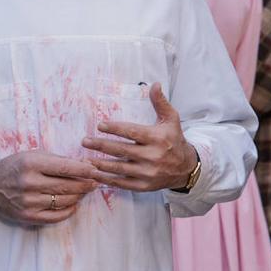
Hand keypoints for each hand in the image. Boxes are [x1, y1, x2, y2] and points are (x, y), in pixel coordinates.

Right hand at [0, 151, 97, 225]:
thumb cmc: (14, 167)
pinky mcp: (28, 216)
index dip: (84, 170)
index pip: (65, 168)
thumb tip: (86, 166)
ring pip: (64, 201)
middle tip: (95, 182)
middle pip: (67, 186)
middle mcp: (29, 183)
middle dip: (85, 184)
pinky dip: (69, 210)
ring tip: (85, 191)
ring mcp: (29, 202)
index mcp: (31, 164)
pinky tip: (74, 203)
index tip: (96, 170)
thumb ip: (59, 160)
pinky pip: (56, 216)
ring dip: (79, 196)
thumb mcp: (33, 155)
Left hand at [82, 83, 198, 191]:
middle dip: (100, 145)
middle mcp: (152, 156)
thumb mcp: (171, 120)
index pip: (132, 132)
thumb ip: (160, 102)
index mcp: (157, 138)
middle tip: (85, 141)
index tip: (100, 125)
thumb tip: (154, 84)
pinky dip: (107, 179)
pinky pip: (122, 183)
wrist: (185, 168)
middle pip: (121, 150)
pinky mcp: (144, 186)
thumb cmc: (174, 140)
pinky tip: (96, 174)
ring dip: (100, 163)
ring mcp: (148, 173)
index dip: (115, 129)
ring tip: (86, 158)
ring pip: (119, 167)